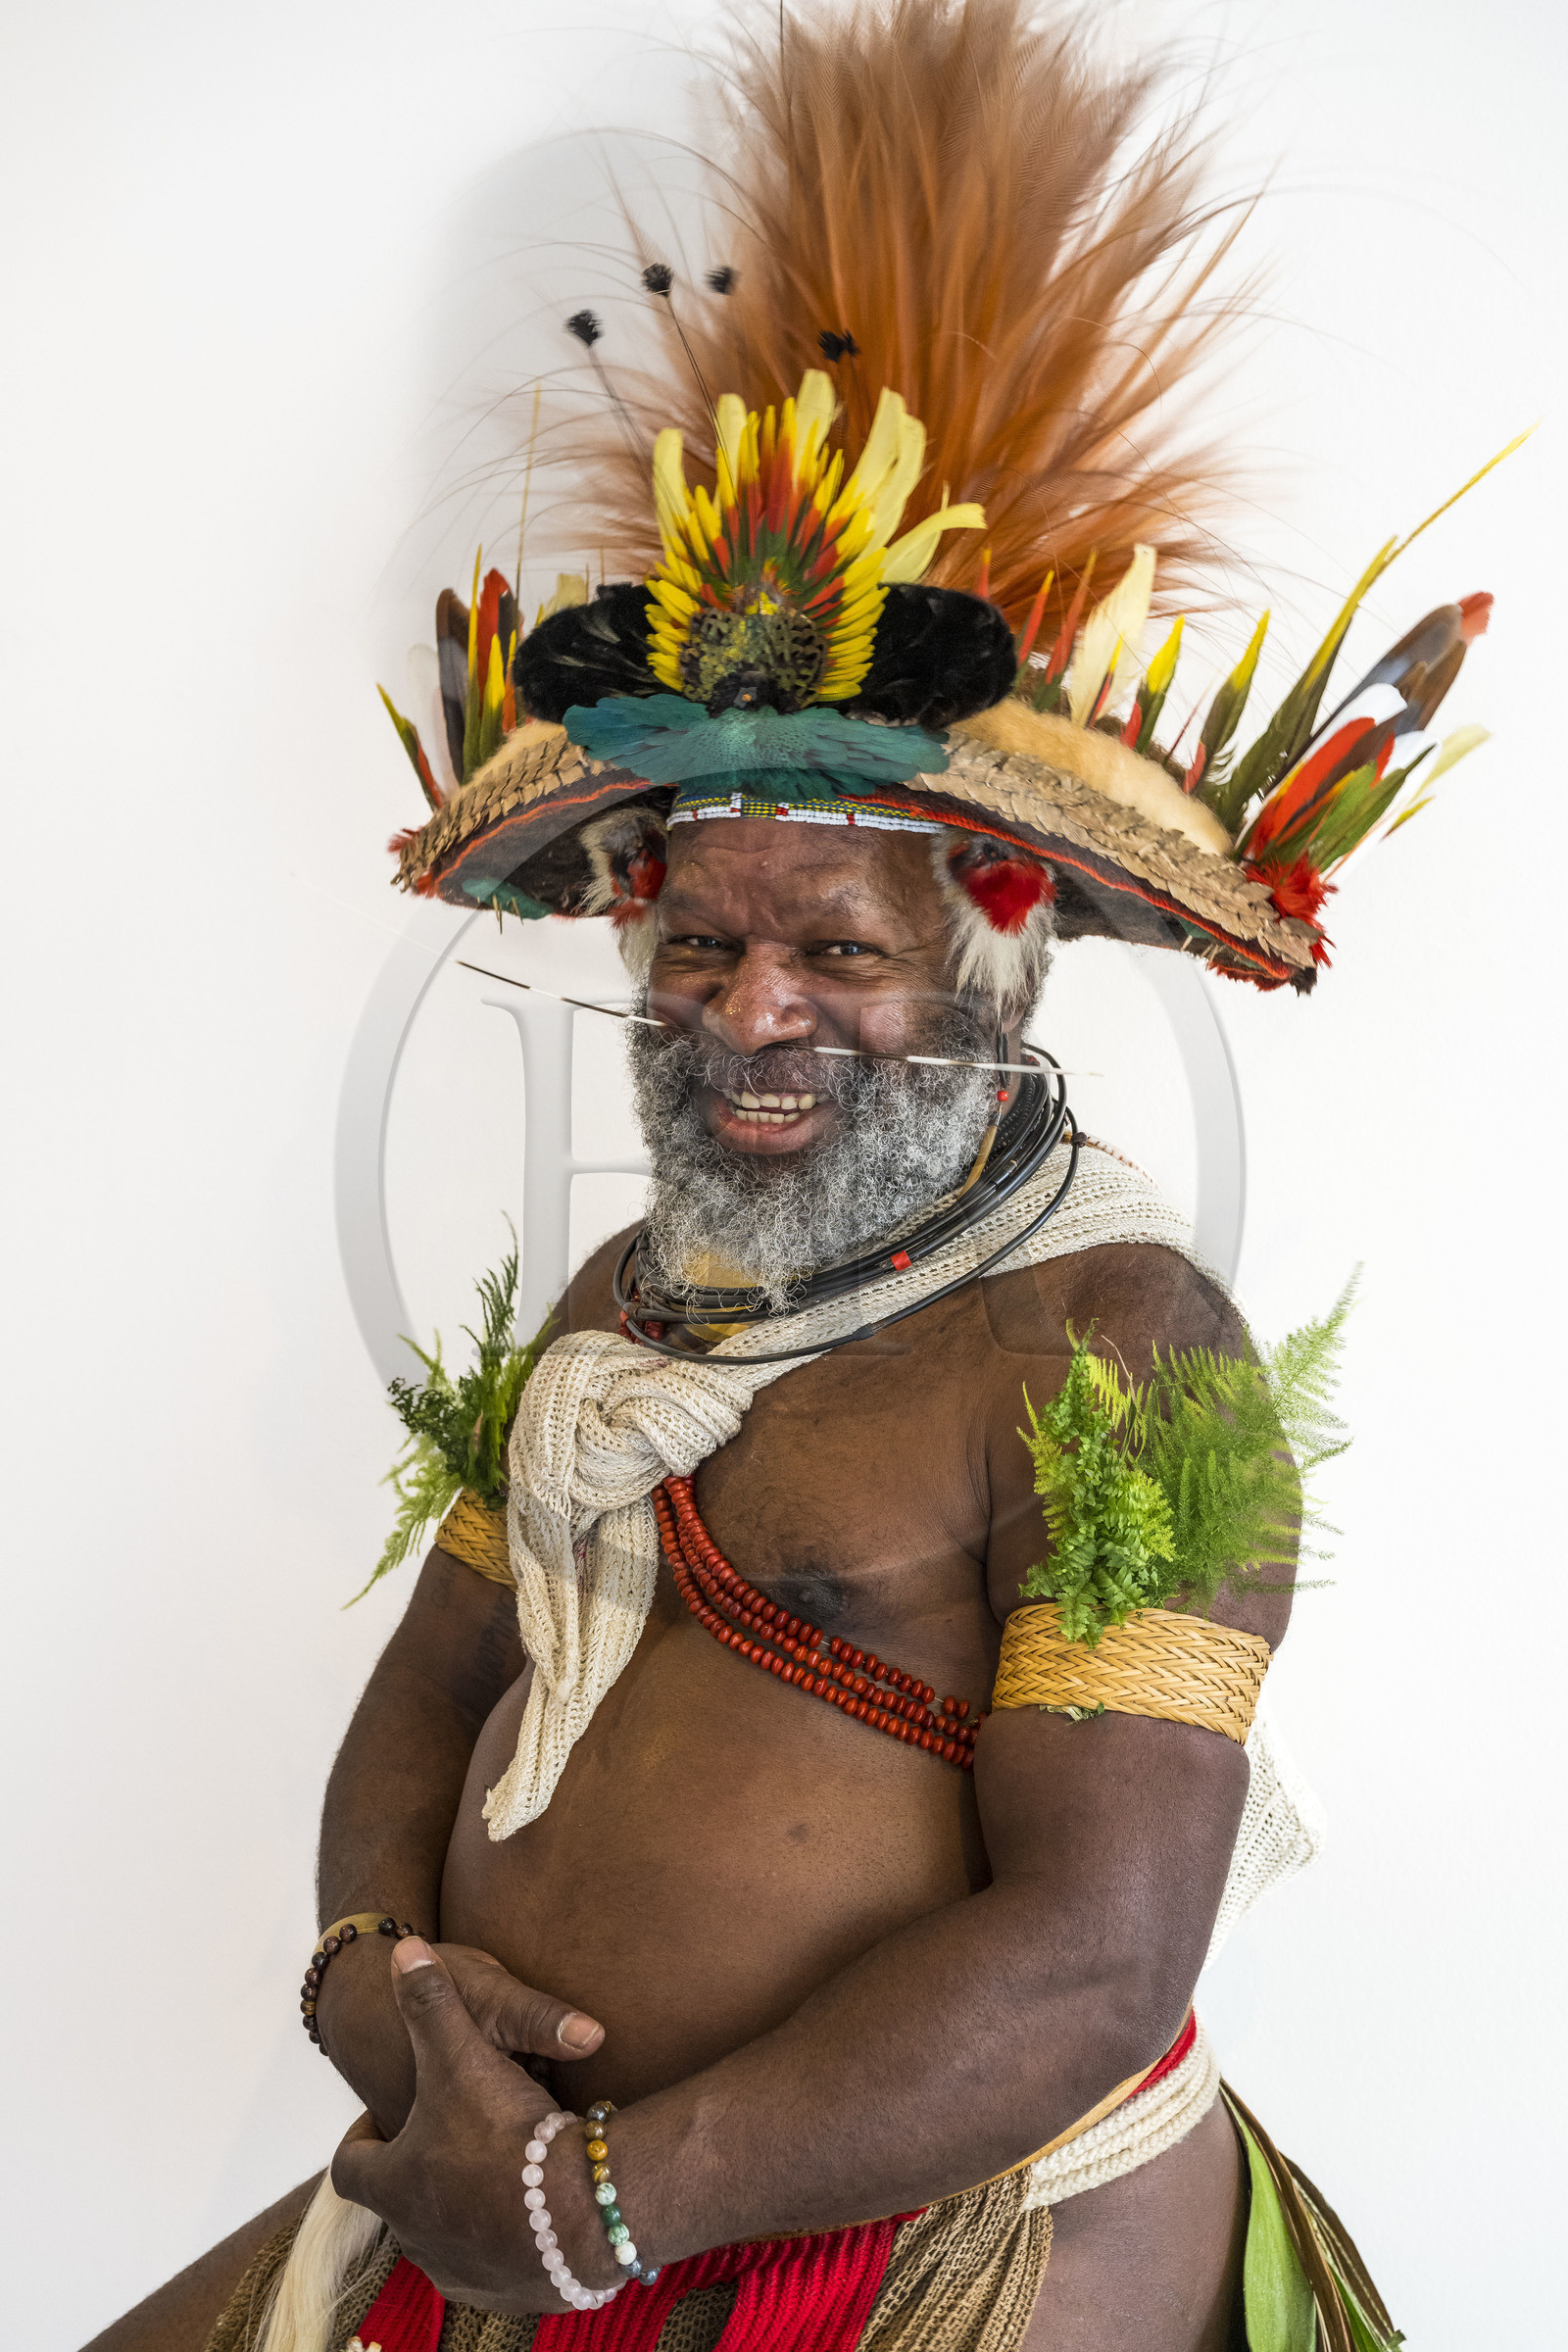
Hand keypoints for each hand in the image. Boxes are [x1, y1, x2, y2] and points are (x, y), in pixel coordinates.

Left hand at [331, 1940, 619, 2311]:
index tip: (382, 2120)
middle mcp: (416, 2237)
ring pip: (444, 2240)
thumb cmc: (507, 2132)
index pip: (350, 2166)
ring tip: (494, 2169)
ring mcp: (462, 2273)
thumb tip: (403, 1949)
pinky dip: (503, 2241)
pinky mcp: (511, 2294)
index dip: (360, 2140)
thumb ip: (431, 1998)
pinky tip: (533, 2210)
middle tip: (453, 2135)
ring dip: (459, 2207)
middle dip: (420, 2170)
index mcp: (392, 2183)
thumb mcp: (464, 2051)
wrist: (578, 2214)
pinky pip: (494, 2269)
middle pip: (399, 2204)